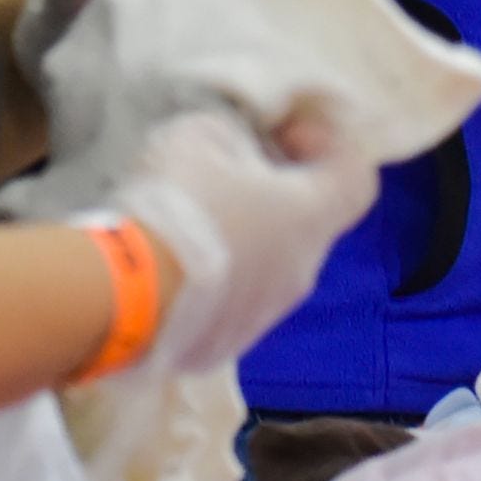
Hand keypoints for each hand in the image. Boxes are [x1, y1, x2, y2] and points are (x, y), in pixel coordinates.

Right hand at [101, 105, 380, 374]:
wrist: (123, 295)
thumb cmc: (177, 204)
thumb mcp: (203, 136)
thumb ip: (236, 139)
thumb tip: (238, 153)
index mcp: (311, 217)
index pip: (356, 178)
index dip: (330, 149)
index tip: (284, 136)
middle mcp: (302, 272)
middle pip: (309, 224)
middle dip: (280, 196)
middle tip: (230, 175)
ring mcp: (265, 316)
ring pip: (271, 267)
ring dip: (247, 242)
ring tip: (194, 224)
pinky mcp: (225, 345)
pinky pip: (234, 302)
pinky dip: (217, 281)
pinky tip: (173, 268)